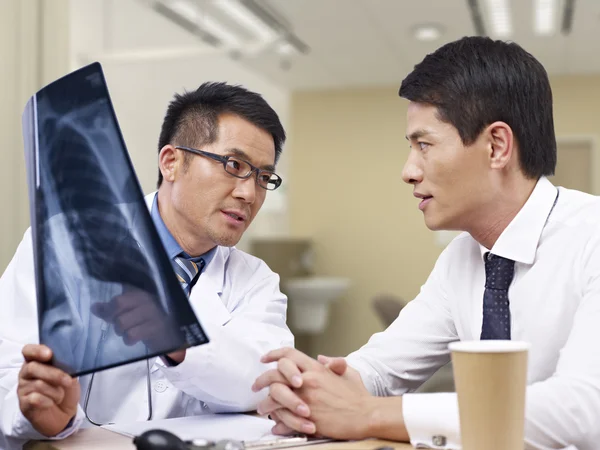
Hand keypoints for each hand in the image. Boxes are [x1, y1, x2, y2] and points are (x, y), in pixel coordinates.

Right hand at [17, 344, 79, 436]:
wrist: (64, 414)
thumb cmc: (65, 390)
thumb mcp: (70, 374)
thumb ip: (66, 366)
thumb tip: (68, 360)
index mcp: (36, 361)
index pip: (28, 351)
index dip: (37, 350)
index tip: (49, 354)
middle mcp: (26, 373)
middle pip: (33, 368)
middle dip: (54, 374)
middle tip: (68, 381)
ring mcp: (23, 389)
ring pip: (38, 385)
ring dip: (55, 391)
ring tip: (60, 396)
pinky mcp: (23, 404)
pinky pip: (35, 399)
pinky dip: (48, 401)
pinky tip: (51, 403)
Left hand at [91, 286, 184, 360]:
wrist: (174, 334)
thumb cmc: (150, 319)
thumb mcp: (133, 310)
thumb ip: (114, 308)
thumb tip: (94, 307)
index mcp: (142, 290)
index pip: (121, 288)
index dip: (108, 302)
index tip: (102, 309)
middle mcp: (148, 297)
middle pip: (118, 303)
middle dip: (111, 315)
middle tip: (115, 322)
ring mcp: (153, 312)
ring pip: (122, 322)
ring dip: (120, 330)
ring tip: (127, 331)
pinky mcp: (156, 327)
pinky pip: (131, 335)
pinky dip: (128, 339)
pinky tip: (133, 338)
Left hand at [253, 348, 374, 439]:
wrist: (367, 415)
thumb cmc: (358, 395)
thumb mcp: (347, 372)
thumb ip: (333, 363)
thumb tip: (321, 357)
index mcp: (316, 368)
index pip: (289, 354)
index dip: (273, 354)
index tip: (265, 359)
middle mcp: (308, 381)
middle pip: (275, 375)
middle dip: (261, 380)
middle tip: (256, 385)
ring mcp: (306, 400)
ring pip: (275, 398)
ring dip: (265, 404)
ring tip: (262, 409)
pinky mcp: (308, 418)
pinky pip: (285, 419)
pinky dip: (278, 423)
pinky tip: (276, 425)